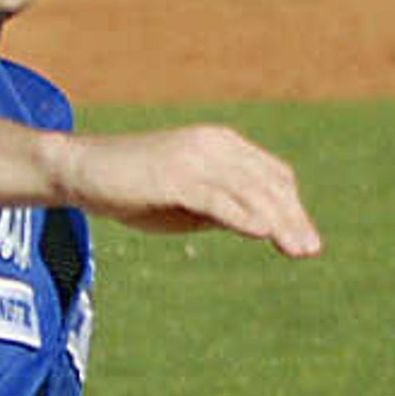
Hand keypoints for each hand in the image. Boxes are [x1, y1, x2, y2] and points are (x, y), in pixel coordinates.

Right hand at [67, 122, 322, 255]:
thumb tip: (260, 226)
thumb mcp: (190, 204)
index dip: (293, 208)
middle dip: (293, 218)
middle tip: (311, 250)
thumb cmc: (137, 190)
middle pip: (269, 183)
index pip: (273, 176)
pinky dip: (243, 215)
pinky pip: (218, 197)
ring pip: (250, 191)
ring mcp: (195, 158)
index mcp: (223, 145)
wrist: (83, 172)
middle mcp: (215, 145)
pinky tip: (263, 232)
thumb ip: (225, 210)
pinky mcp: (176, 175)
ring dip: (278, 222)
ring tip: (298, 249)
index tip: (306, 241)